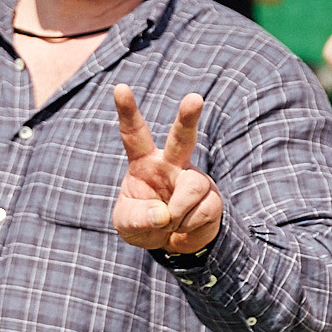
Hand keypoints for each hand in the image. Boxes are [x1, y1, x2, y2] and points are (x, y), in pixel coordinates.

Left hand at [111, 85, 221, 253]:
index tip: (120, 88)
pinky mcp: (212, 198)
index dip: (127, 111)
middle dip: (188, 117)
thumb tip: (163, 214)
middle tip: (194, 98)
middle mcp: (172, 164)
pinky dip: (186, 228)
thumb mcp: (126, 225)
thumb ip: (136, 218)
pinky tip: (182, 228)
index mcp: (144, 162)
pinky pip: (201, 211)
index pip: (134, 133)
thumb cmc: (142, 223)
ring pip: (192, 186)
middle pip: (182, 137)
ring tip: (170, 225)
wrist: (171, 244)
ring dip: (177, 214)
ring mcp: (194, 179)